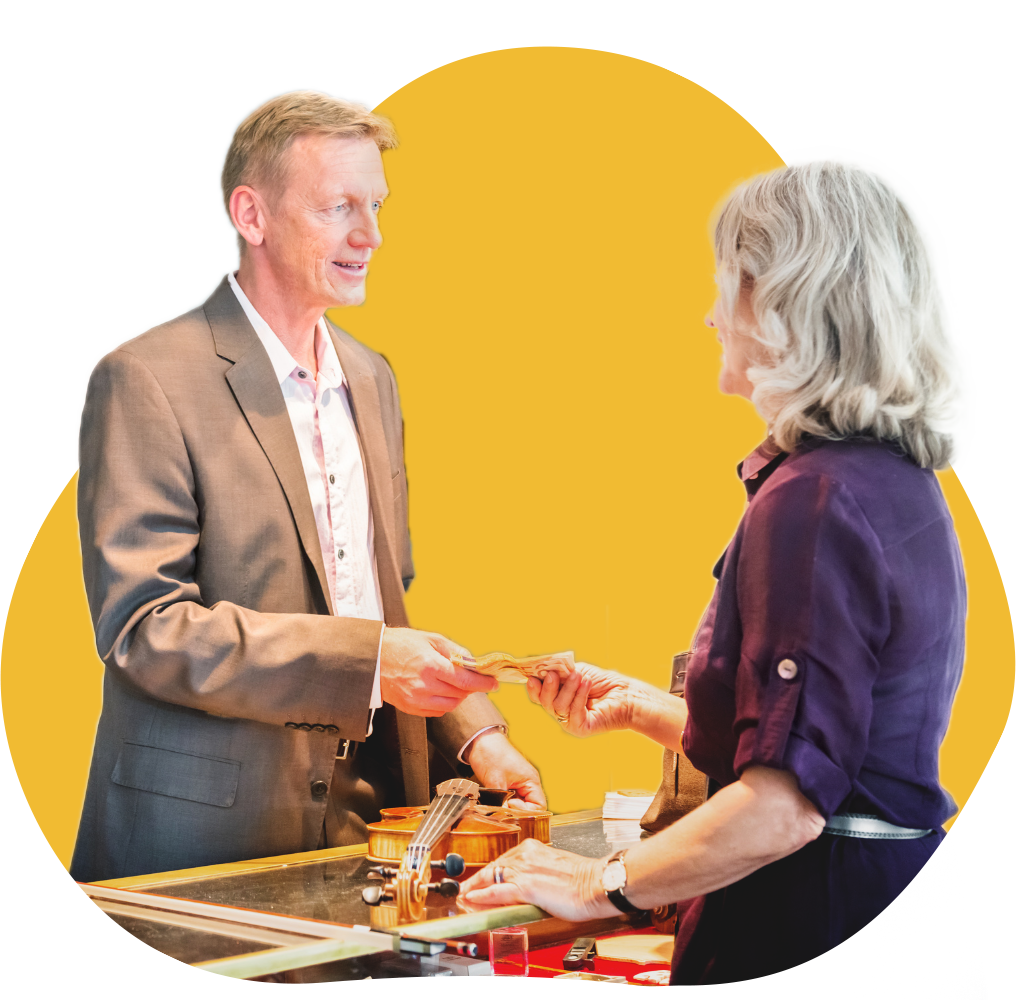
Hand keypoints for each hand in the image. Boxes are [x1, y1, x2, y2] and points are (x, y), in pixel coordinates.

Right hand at [379, 627, 496, 716]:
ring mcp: (416, 699)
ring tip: (454, 683)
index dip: (483, 684)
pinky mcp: (410, 708)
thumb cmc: (401, 645)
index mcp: (430, 665)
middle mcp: (423, 685)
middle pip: (460, 694)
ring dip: (458, 696)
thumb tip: (474, 663)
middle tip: (473, 679)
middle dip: (471, 688)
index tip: (493, 684)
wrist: (373, 659)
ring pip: (450, 705)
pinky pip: (437, 711)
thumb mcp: (431, 639)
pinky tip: (440, 690)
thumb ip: (455, 651)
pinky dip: (444, 703)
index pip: (465, 681)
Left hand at [460, 839, 614, 920]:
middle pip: (493, 868)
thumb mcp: (553, 872)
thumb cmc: (582, 881)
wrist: (597, 883)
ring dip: (474, 889)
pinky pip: (498, 892)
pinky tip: (472, 900)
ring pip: (492, 878)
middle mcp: (526, 855)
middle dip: (476, 881)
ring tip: (463, 899)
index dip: (488, 873)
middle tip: (463, 891)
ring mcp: (525, 870)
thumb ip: (534, 877)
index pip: (503, 861)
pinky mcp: (527, 887)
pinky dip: (482, 897)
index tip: (479, 881)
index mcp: (533, 849)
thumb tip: (521, 891)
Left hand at [465, 730, 546, 810]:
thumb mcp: (496, 782)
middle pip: (529, 807)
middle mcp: (528, 782)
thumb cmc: (491, 754)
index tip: (510, 806)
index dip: (525, 811)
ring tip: (498, 802)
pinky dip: (504, 801)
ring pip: (519, 803)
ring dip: (509, 806)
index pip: (539, 806)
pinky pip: (511, 798)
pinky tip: (495, 799)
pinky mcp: (509, 783)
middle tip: (503, 807)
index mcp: (531, 780)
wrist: (479, 741)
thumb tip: (504, 817)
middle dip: (516, 810)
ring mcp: (518, 783)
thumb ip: (502, 803)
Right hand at [526, 662, 637, 737]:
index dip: (533, 687)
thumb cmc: (602, 682)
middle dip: (548, 687)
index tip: (532, 676)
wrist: (626, 694)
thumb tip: (542, 668)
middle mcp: (561, 711)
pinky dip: (579, 695)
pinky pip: (573, 712)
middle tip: (554, 674)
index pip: (538, 695)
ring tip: (579, 676)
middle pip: (545, 702)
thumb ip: (559, 671)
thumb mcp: (576, 671)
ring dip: (568, 688)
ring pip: (558, 706)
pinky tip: (587, 684)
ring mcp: (569, 721)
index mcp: (557, 697)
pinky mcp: (580, 728)